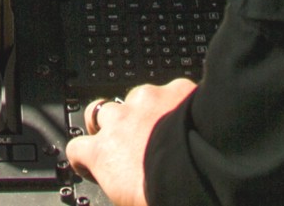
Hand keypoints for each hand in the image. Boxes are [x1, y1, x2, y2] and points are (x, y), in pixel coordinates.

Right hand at [64, 79, 196, 205]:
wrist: (206, 172)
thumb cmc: (169, 195)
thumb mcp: (132, 203)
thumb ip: (121, 188)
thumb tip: (130, 191)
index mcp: (104, 153)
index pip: (77, 149)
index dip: (84, 156)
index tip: (92, 164)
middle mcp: (119, 120)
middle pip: (101, 113)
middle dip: (112, 126)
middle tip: (130, 144)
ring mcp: (146, 100)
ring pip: (135, 99)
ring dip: (144, 113)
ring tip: (164, 132)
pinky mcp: (174, 89)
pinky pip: (170, 93)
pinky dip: (175, 105)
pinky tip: (188, 122)